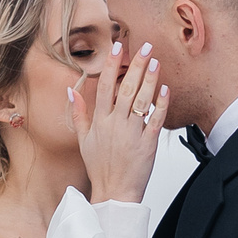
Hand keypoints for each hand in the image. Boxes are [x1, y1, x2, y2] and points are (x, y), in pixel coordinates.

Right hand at [70, 39, 166, 204]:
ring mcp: (132, 133)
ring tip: (155, 61)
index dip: (112, 65)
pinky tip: (165, 88)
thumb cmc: (100, 167)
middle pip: (126, 88)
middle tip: (145, 46)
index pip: (106, 86)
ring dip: (149, 79)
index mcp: (100, 121)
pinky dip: (161, 104)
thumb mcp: (83, 139)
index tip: (118, 46)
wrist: (114, 191)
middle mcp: (115, 124)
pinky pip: (156, 120)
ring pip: (141, 101)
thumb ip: (78, 113)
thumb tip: (71, 89)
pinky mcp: (148, 144)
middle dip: (136, 65)